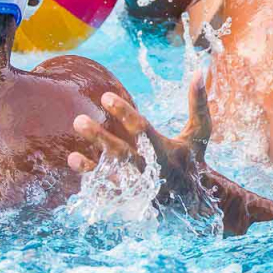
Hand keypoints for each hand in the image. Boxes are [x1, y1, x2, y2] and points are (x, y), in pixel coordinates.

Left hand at [70, 73, 213, 210]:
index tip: (105, 97)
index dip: (124, 113)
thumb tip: (199, 71)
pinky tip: (76, 167)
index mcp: (166, 150)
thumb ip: (198, 103)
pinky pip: (109, 194)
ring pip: (113, 178)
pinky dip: (93, 184)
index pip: (142, 129)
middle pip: (123, 155)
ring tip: (72, 156)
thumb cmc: (194, 159)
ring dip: (92, 168)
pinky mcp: (133, 200)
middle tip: (78, 121)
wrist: (195, 200)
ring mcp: (141, 187)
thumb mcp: (200, 132)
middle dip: (101, 139)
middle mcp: (152, 169)